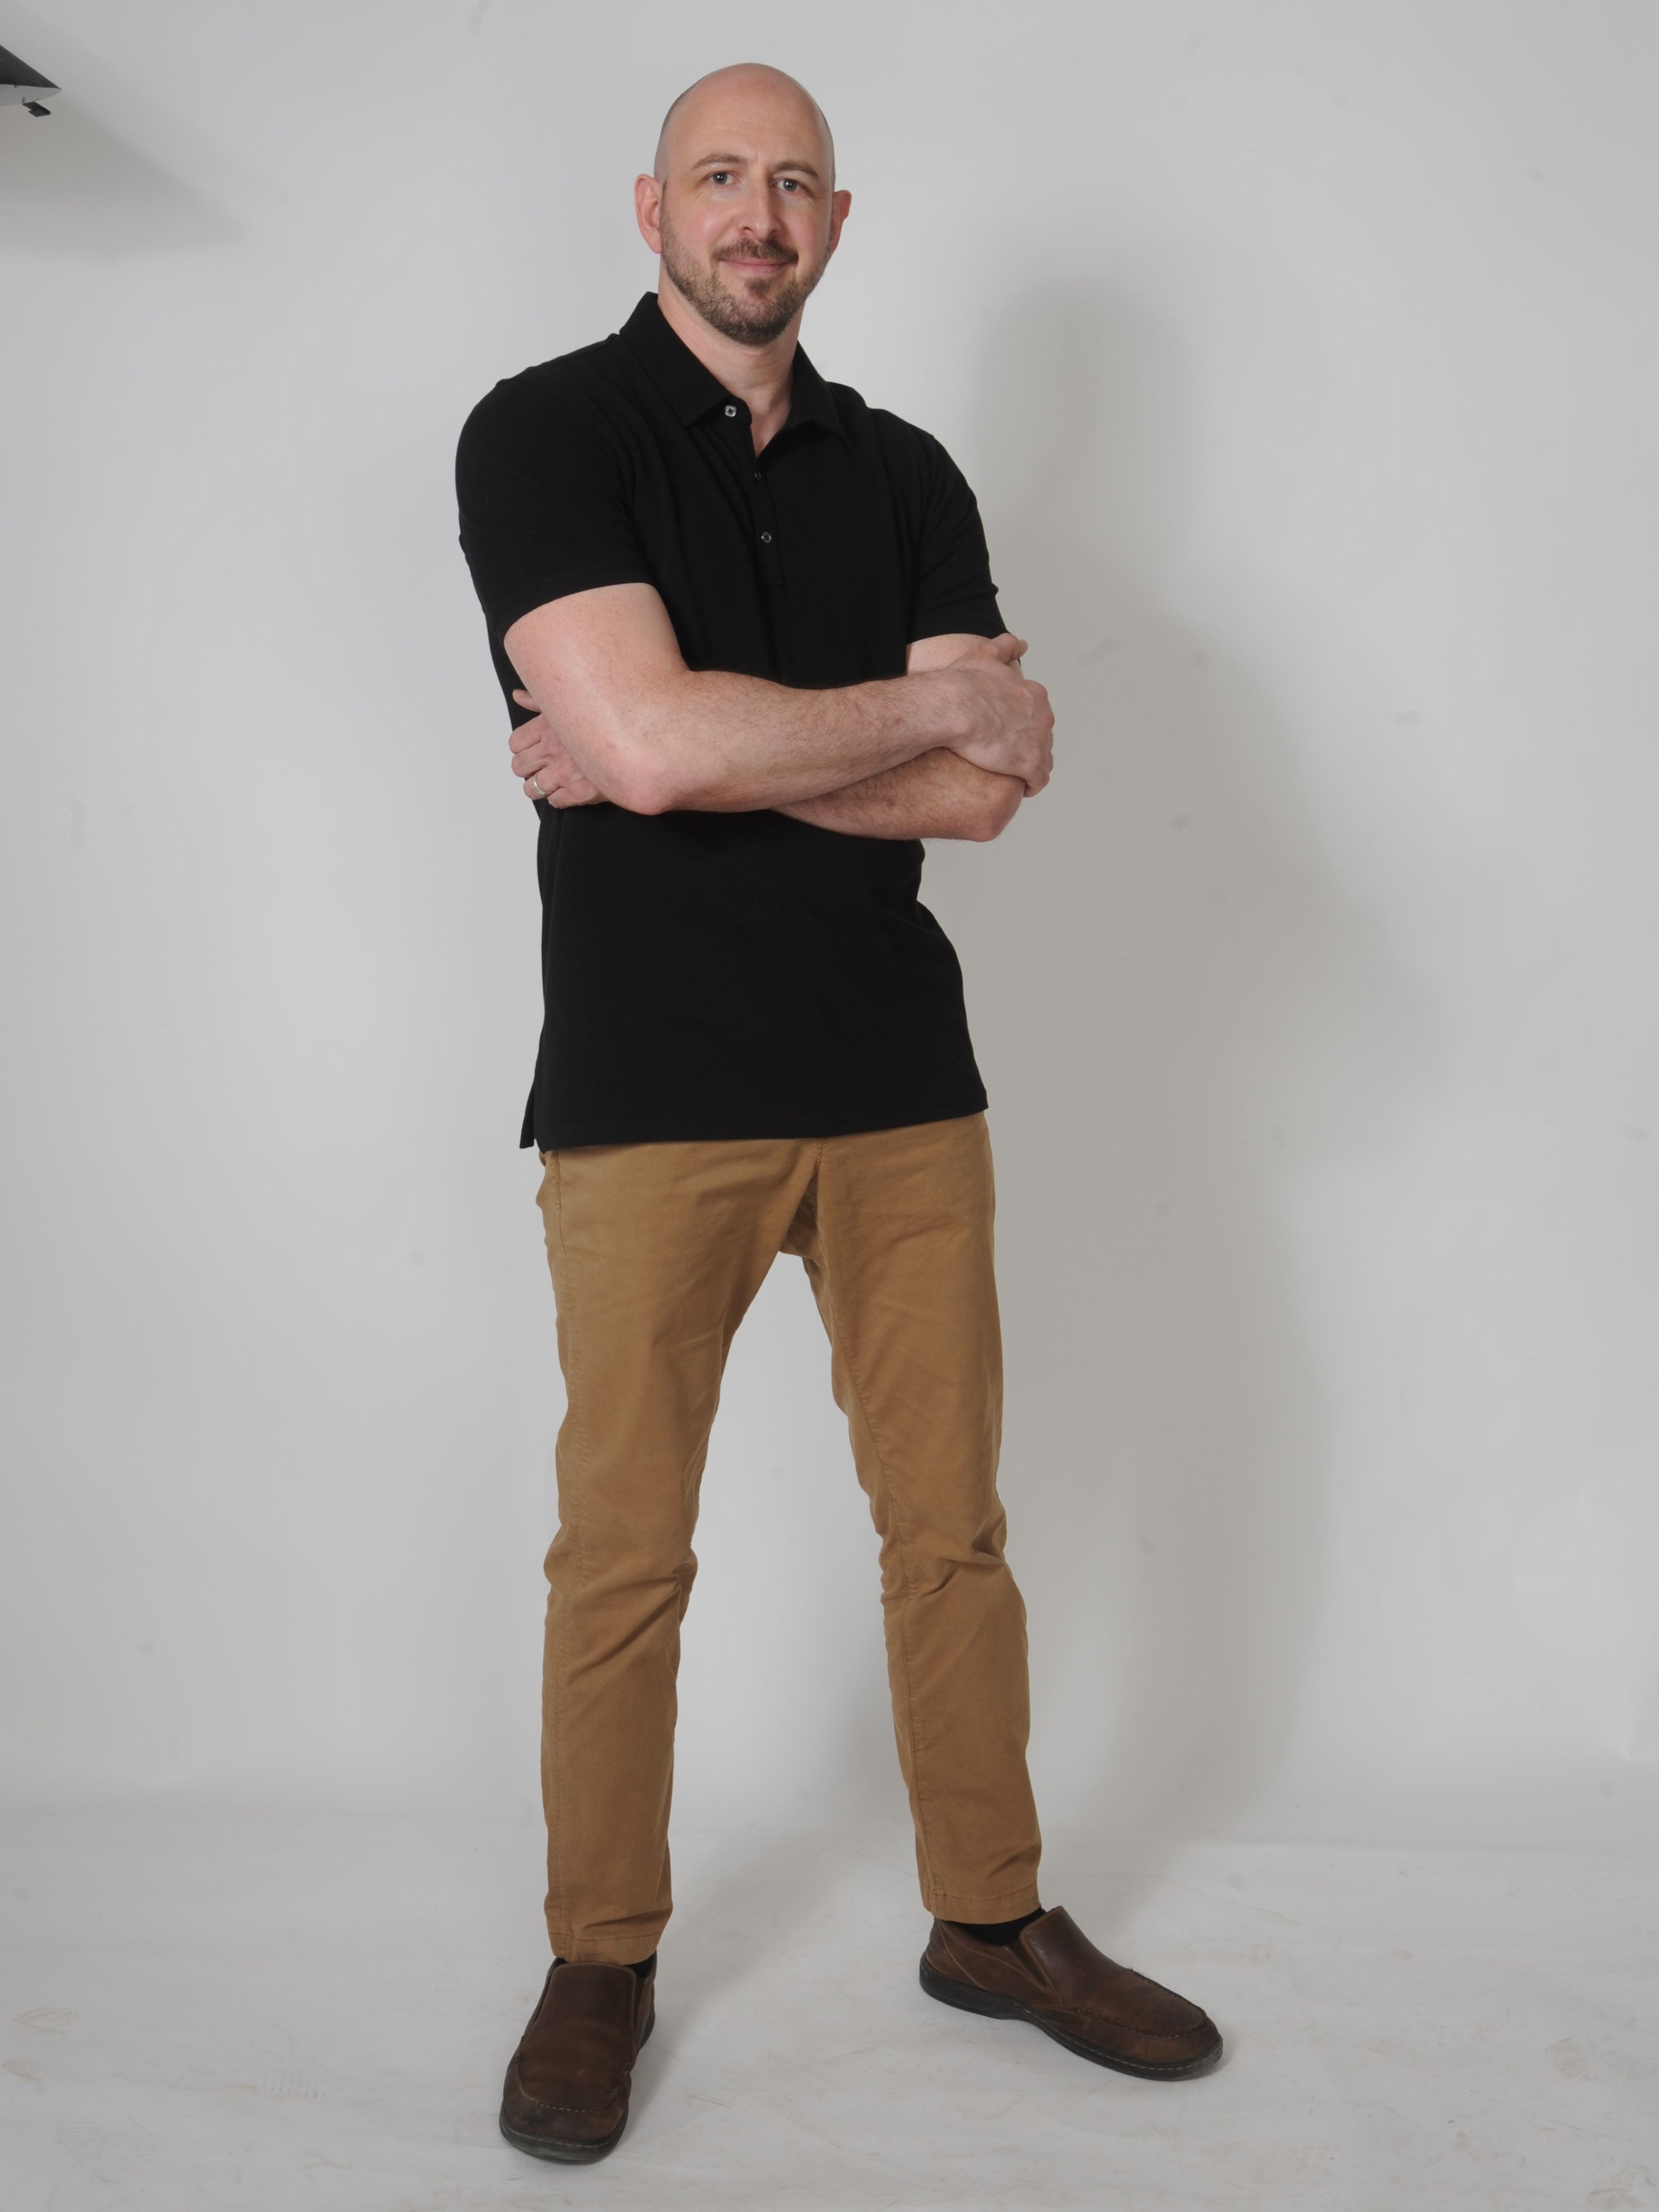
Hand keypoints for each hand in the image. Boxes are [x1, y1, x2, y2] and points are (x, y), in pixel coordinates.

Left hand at [509, 689, 605, 807]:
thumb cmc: (603, 721)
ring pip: (532, 788)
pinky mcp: (578, 792)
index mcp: (547, 727)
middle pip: (519, 766)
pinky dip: (557, 798)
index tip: (531, 750)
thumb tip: (517, 695)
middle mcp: (552, 750)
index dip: (521, 748)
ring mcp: (564, 773)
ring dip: (537, 786)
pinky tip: (566, 789)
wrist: (636, 745)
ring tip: (548, 781)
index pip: (515, 743)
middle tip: (538, 766)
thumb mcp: (569, 704)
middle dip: (526, 768)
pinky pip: (555, 801)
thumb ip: (539, 701)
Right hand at [941, 640, 1052, 793]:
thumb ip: (1006, 647)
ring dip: (1031, 767)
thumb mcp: (985, 654)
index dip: (1021, 726)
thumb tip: (1023, 644)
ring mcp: (1039, 741)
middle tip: (1007, 755)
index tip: (1006, 733)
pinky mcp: (1030, 764)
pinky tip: (1020, 787)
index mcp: (1034, 693)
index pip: (1037, 714)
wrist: (952, 707)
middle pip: (1042, 737)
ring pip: (1044, 759)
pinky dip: (1031, 785)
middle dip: (1028, 746)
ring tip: (1013, 774)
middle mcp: (1043, 716)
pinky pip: (1038, 781)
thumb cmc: (962, 683)